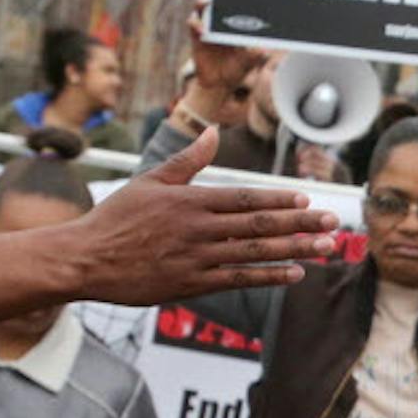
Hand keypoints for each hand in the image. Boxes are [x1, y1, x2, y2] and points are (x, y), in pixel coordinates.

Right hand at [70, 127, 337, 301]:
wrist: (85, 259)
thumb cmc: (116, 218)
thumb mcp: (150, 181)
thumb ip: (187, 161)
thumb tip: (212, 132)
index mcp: (190, 201)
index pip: (245, 198)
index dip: (278, 201)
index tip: (305, 200)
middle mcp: (198, 229)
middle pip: (259, 225)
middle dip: (300, 224)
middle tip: (331, 222)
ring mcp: (197, 259)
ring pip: (255, 252)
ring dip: (294, 250)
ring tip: (325, 248)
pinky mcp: (192, 284)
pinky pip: (238, 279)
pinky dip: (268, 276)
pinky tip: (294, 273)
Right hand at [181, 0, 266, 127]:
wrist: (219, 84)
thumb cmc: (237, 68)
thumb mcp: (249, 62)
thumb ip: (253, 56)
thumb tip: (261, 51)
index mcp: (233, 20)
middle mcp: (218, 19)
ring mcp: (206, 26)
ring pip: (200, 8)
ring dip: (201, 3)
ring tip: (205, 2)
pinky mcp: (196, 37)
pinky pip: (193, 26)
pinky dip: (195, 25)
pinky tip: (200, 29)